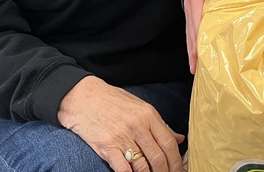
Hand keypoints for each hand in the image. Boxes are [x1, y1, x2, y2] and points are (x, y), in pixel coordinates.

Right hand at [57, 76, 184, 171]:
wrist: (84, 97)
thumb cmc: (113, 101)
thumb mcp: (140, 107)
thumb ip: (160, 124)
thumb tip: (179, 138)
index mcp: (149, 115)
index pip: (169, 142)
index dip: (176, 161)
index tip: (179, 170)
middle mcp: (137, 126)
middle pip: (158, 157)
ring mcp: (122, 137)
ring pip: (143, 166)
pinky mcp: (107, 147)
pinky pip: (123, 169)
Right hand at [184, 0, 222, 73]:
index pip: (196, 17)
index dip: (198, 33)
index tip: (200, 49)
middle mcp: (189, 7)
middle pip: (190, 32)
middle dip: (193, 50)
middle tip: (196, 68)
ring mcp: (190, 13)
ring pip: (190, 35)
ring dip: (192, 52)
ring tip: (195, 70)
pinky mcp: (193, 16)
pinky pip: (192, 34)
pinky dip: (194, 47)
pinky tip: (197, 59)